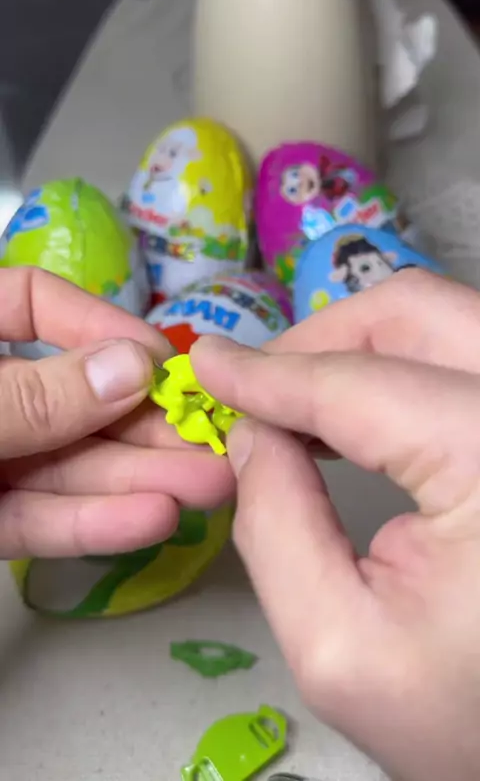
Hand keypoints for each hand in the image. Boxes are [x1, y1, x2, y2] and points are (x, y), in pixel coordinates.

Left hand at [0, 268, 232, 558]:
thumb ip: (33, 395)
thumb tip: (135, 367)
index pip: (32, 302)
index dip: (101, 324)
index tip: (163, 363)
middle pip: (68, 398)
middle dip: (143, 424)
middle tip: (217, 443)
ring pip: (62, 466)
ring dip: (136, 478)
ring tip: (211, 486)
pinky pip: (30, 521)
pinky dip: (87, 524)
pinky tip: (153, 520)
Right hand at [191, 270, 479, 780]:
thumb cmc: (461, 709)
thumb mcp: (337, 644)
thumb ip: (274, 525)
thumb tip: (251, 427)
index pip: (362, 384)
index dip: (272, 373)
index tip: (206, 367)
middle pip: (415, 314)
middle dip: (319, 341)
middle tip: (256, 387)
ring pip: (440, 320)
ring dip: (357, 349)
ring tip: (295, 401)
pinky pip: (458, 354)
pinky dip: (394, 366)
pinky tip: (352, 410)